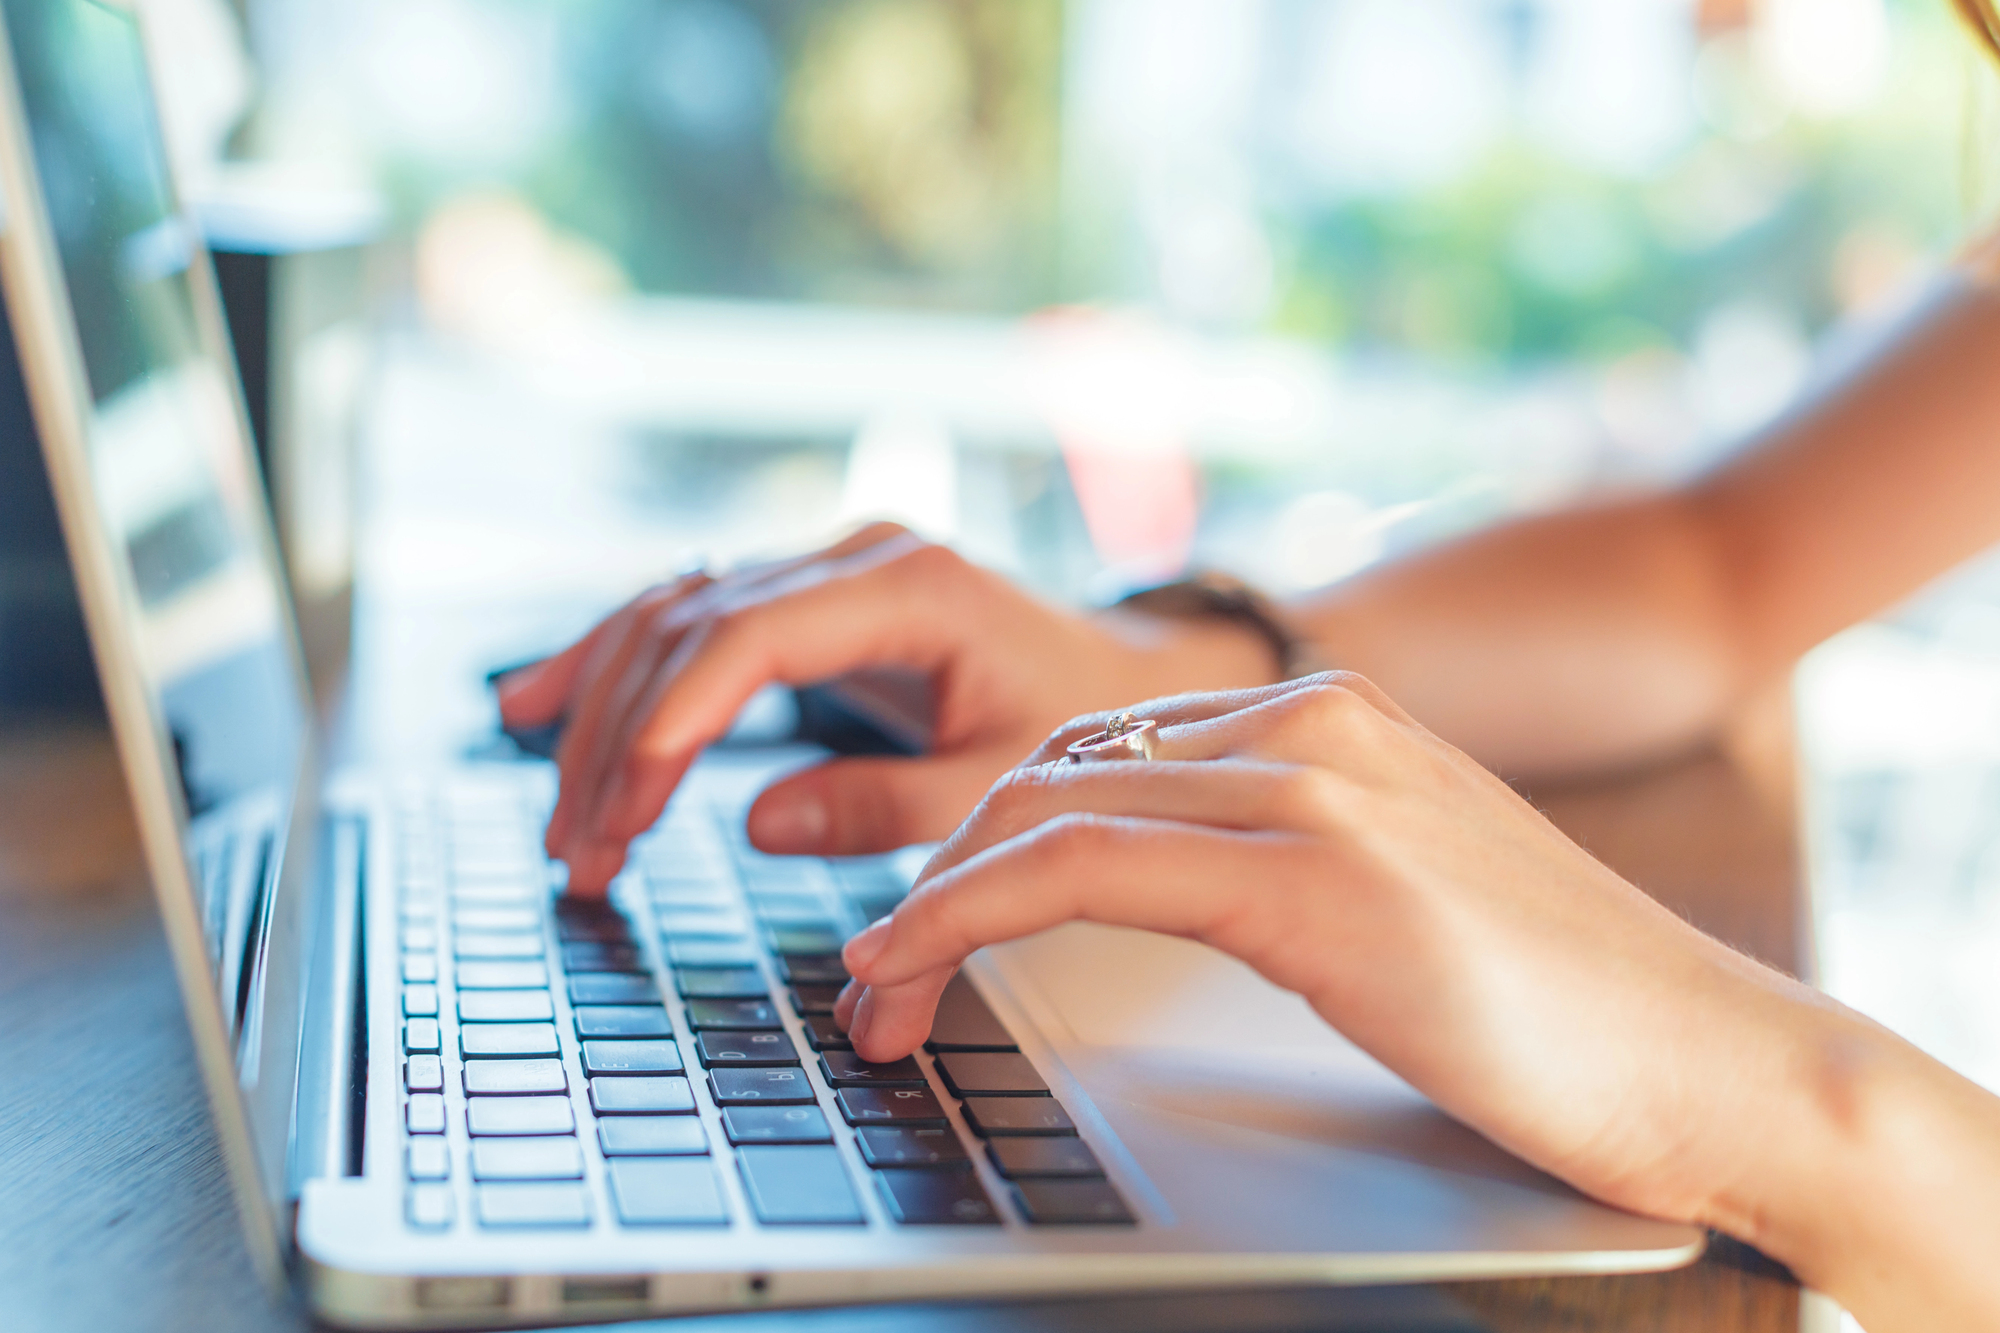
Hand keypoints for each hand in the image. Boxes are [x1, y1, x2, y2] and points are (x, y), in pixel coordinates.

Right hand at [495, 524, 1275, 892]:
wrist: (1126, 672)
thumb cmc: (1080, 722)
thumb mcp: (1002, 781)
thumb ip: (890, 806)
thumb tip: (758, 823)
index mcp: (909, 587)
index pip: (754, 633)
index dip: (676, 714)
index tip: (625, 800)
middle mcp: (851, 558)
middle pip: (690, 625)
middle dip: (619, 740)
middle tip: (581, 851)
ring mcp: (820, 569)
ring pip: (669, 616)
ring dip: (598, 713)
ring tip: (560, 819)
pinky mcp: (801, 597)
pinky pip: (681, 617)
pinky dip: (610, 666)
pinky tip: (535, 706)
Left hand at [836, 676, 1999, 1330]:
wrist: (1711, 1059)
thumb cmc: (1549, 1004)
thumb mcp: (1385, 895)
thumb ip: (1275, 857)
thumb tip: (1150, 883)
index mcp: (1327, 718)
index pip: (1095, 750)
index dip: (981, 836)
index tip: (918, 923)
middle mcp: (1312, 725)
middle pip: (1050, 768)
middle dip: (936, 868)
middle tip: (870, 973)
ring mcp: (1318, 788)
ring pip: (1045, 807)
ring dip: (927, 903)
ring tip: (874, 993)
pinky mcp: (1319, 876)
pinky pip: (1083, 868)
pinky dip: (968, 910)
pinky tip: (917, 962)